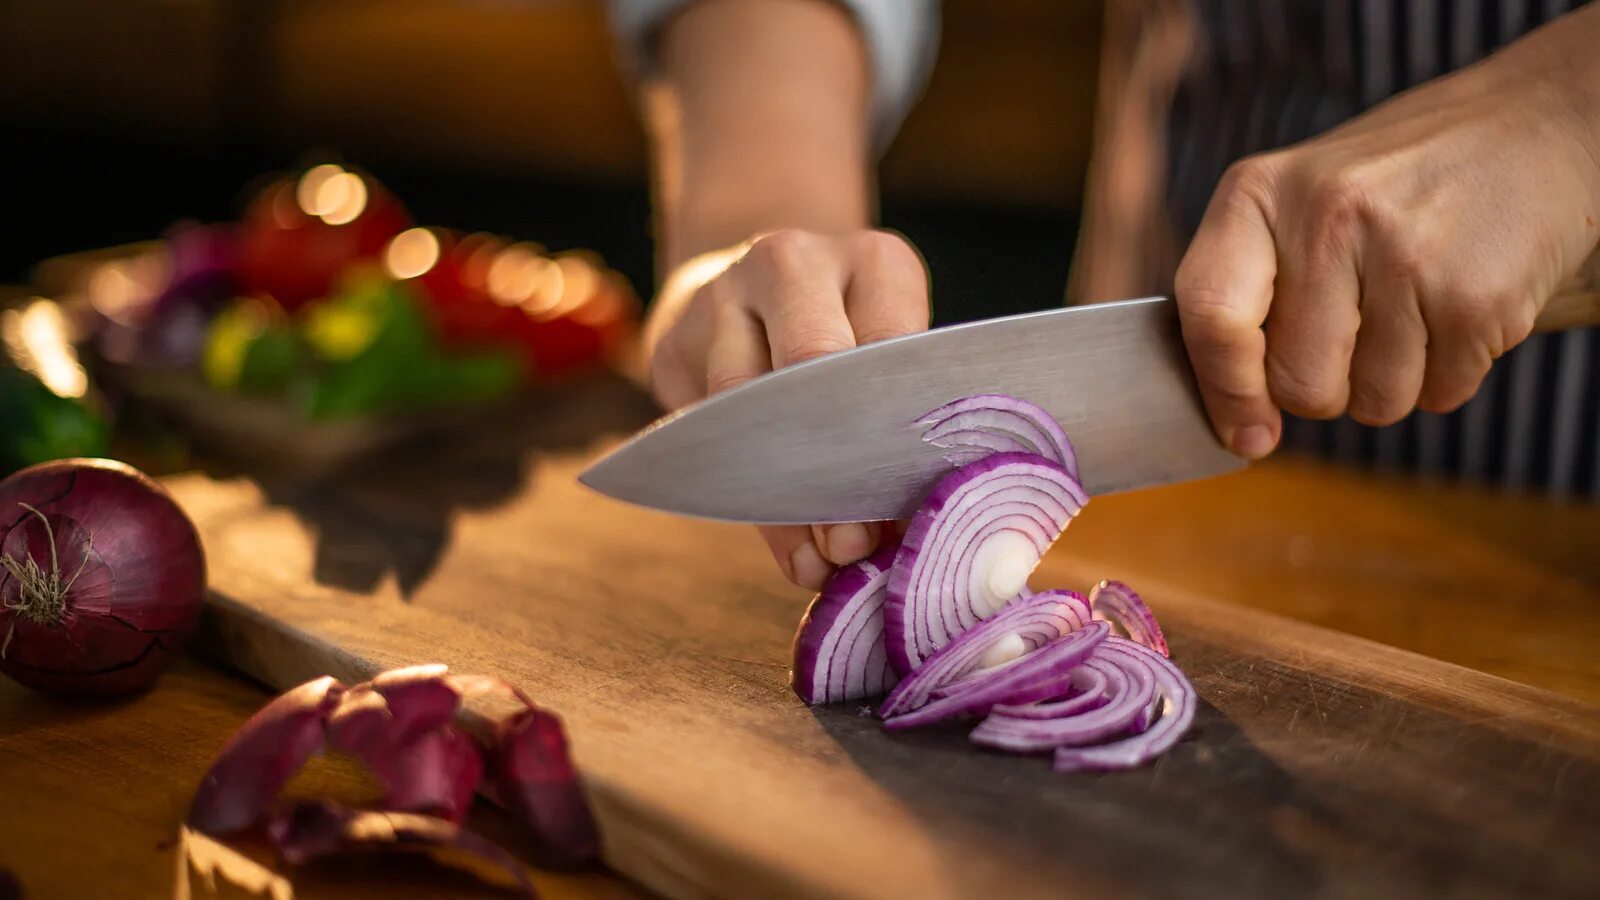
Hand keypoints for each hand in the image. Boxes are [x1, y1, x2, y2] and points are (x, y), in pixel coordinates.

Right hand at [645, 228, 930, 588]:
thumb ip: (900, 427)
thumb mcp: (891, 355)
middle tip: (854, 543)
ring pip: (746, 402)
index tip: (908, 507)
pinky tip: (788, 549)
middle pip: (812, 359)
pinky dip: (749, 501)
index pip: (892, 343)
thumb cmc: (848, 338)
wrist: (748, 286)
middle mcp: (794, 263)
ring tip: (821, 561)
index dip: (899, 430)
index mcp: (874, 262)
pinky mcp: (672, 341)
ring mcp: (723, 295)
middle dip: (835, 462)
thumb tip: (907, 537)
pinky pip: (706, 432)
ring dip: (787, 497)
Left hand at [1174, 26, 1599, 459]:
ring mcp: (1404, 254)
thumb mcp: (1302, 200)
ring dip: (1395, 381)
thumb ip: (1252, 291)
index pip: (1209, 314)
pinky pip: (1441, 394)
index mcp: (1259, 193)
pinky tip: (1460, 305)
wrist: (1539, 120)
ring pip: (1373, 402)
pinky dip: (1452, 372)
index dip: (1225, 391)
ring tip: (1417, 306)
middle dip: (1329, 386)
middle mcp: (1325, 217)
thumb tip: (1236, 416)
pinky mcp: (1475, 295)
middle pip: (1297, 384)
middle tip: (1361, 330)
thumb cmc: (1401, 180)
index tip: (1248, 435)